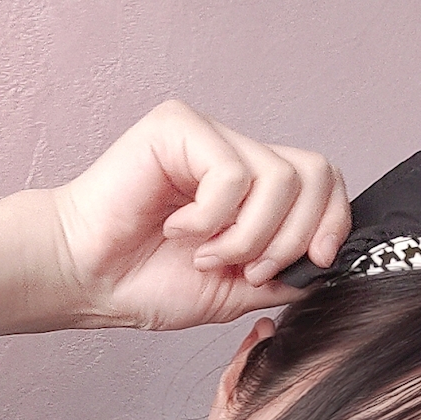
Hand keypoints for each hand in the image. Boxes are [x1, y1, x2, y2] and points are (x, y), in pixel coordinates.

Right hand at [50, 99, 350, 331]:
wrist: (86, 278)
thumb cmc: (143, 283)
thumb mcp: (231, 292)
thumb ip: (280, 277)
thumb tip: (327, 268)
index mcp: (252, 191)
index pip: (323, 182)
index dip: (334, 221)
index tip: (317, 262)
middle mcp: (236, 156)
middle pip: (314, 173)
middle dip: (294, 238)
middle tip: (251, 271)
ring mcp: (209, 137)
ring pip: (278, 179)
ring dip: (249, 238)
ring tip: (205, 257)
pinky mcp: (180, 127)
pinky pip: (233, 175)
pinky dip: (211, 219)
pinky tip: (176, 231)